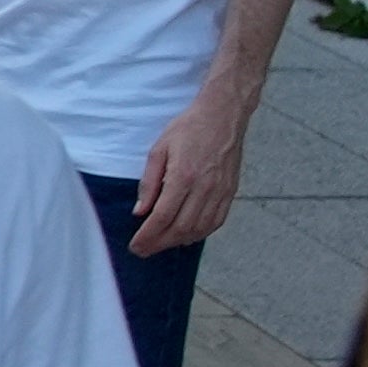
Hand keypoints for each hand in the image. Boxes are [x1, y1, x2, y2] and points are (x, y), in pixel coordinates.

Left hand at [134, 90, 251, 251]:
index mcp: (183, 176)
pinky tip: (187, 236)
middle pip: (181, 228)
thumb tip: (140, 212)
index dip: (148, 236)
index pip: (162, 217)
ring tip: (161, 245)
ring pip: (200, 229)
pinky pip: (216, 221)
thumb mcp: (158, 150)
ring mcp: (221, 191)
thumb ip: (149, 183)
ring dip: (178, 241)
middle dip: (160, 244)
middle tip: (144, 251)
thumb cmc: (188, 128)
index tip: (136, 246)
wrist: (223, 115)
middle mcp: (205, 188)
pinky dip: (201, 233)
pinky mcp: (231, 191)